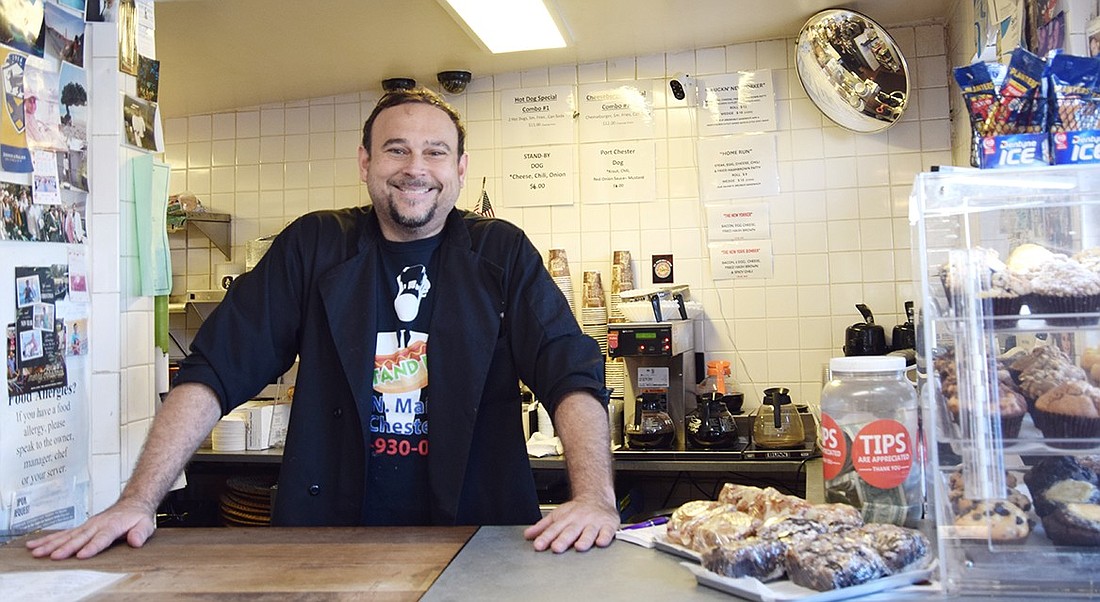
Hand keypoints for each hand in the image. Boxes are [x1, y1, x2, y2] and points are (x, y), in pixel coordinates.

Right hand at [25, 499, 155, 559]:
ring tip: (37, 552)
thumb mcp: (145, 524)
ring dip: (51, 544)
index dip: (92, 546)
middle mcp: (96, 525)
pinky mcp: (81, 528)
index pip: (101, 538)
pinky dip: (48, 539)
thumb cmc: (137, 516)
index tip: (82, 554)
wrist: (132, 503)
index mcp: (112, 525)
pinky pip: (63, 534)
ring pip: (66, 536)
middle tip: (54, 556)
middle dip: (65, 548)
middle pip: (79, 538)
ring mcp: (87, 526)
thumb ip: (140, 533)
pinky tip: (35, 545)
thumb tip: (135, 541)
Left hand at [523, 496, 618, 552]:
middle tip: (556, 547)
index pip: (554, 529)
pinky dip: (605, 537)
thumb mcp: (557, 515)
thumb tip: (528, 535)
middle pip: (570, 531)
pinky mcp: (608, 525)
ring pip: (589, 532)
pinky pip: (608, 532)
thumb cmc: (576, 510)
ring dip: (584, 539)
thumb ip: (543, 527)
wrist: (597, 497)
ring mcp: (594, 523)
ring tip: (579, 547)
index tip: (538, 545)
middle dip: (563, 540)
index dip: (545, 538)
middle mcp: (579, 520)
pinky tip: (601, 542)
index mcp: (566, 519)